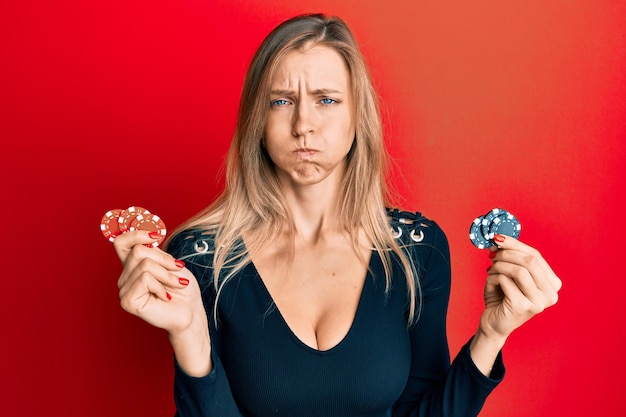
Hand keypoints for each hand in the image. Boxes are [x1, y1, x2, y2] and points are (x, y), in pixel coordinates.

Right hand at [114, 230, 212, 375]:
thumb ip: (153, 252)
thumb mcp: (170, 263)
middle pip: (138, 251)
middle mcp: (124, 278)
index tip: (157, 237)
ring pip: (145, 265)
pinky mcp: (128, 301)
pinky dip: (161, 285)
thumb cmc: (183, 289)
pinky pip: (145, 279)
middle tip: (176, 272)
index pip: (121, 242)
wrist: (191, 312)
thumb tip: (148, 238)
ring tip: (173, 286)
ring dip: (166, 275)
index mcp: (132, 267)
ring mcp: (124, 290)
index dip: (136, 234)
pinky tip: (165, 296)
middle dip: (164, 259)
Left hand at [480, 234, 561, 340]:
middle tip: (492, 254)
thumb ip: (512, 258)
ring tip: (490, 269)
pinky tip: (491, 282)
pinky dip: (494, 277)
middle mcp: (551, 294)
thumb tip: (500, 239)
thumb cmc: (502, 297)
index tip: (498, 238)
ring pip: (519, 270)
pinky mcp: (522, 307)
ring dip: (500, 265)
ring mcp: (538, 302)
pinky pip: (506, 281)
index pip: (536, 256)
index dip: (515, 244)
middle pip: (530, 261)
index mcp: (552, 284)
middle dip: (507, 253)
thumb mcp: (510, 275)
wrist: (494, 323)